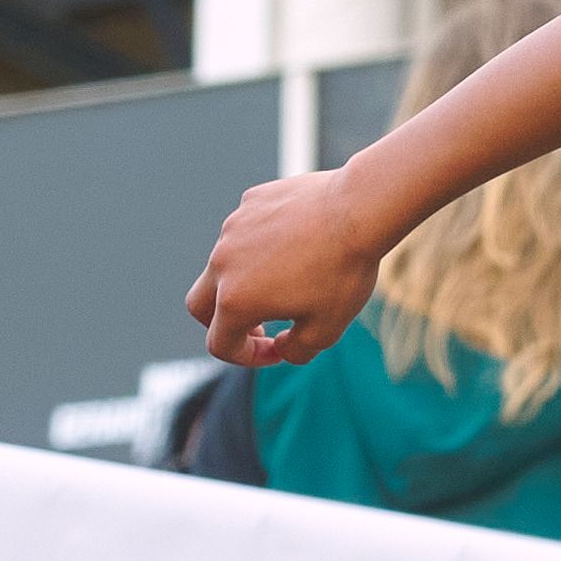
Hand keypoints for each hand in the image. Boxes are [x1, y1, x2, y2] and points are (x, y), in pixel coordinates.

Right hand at [187, 169, 383, 366]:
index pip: (219, 344)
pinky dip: (259, 247)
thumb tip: (280, 348)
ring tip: (286, 281)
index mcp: (235, 300)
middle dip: (224, 323)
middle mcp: (223, 262)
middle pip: (200, 305)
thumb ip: (295, 351)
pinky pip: (244, 231)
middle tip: (259, 325)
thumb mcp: (326, 329)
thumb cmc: (344, 271)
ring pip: (224, 263)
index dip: (247, 357)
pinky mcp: (250, 202)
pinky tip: (296, 246)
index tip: (276, 351)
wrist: (360, 209)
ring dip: (244, 281)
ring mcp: (233, 228)